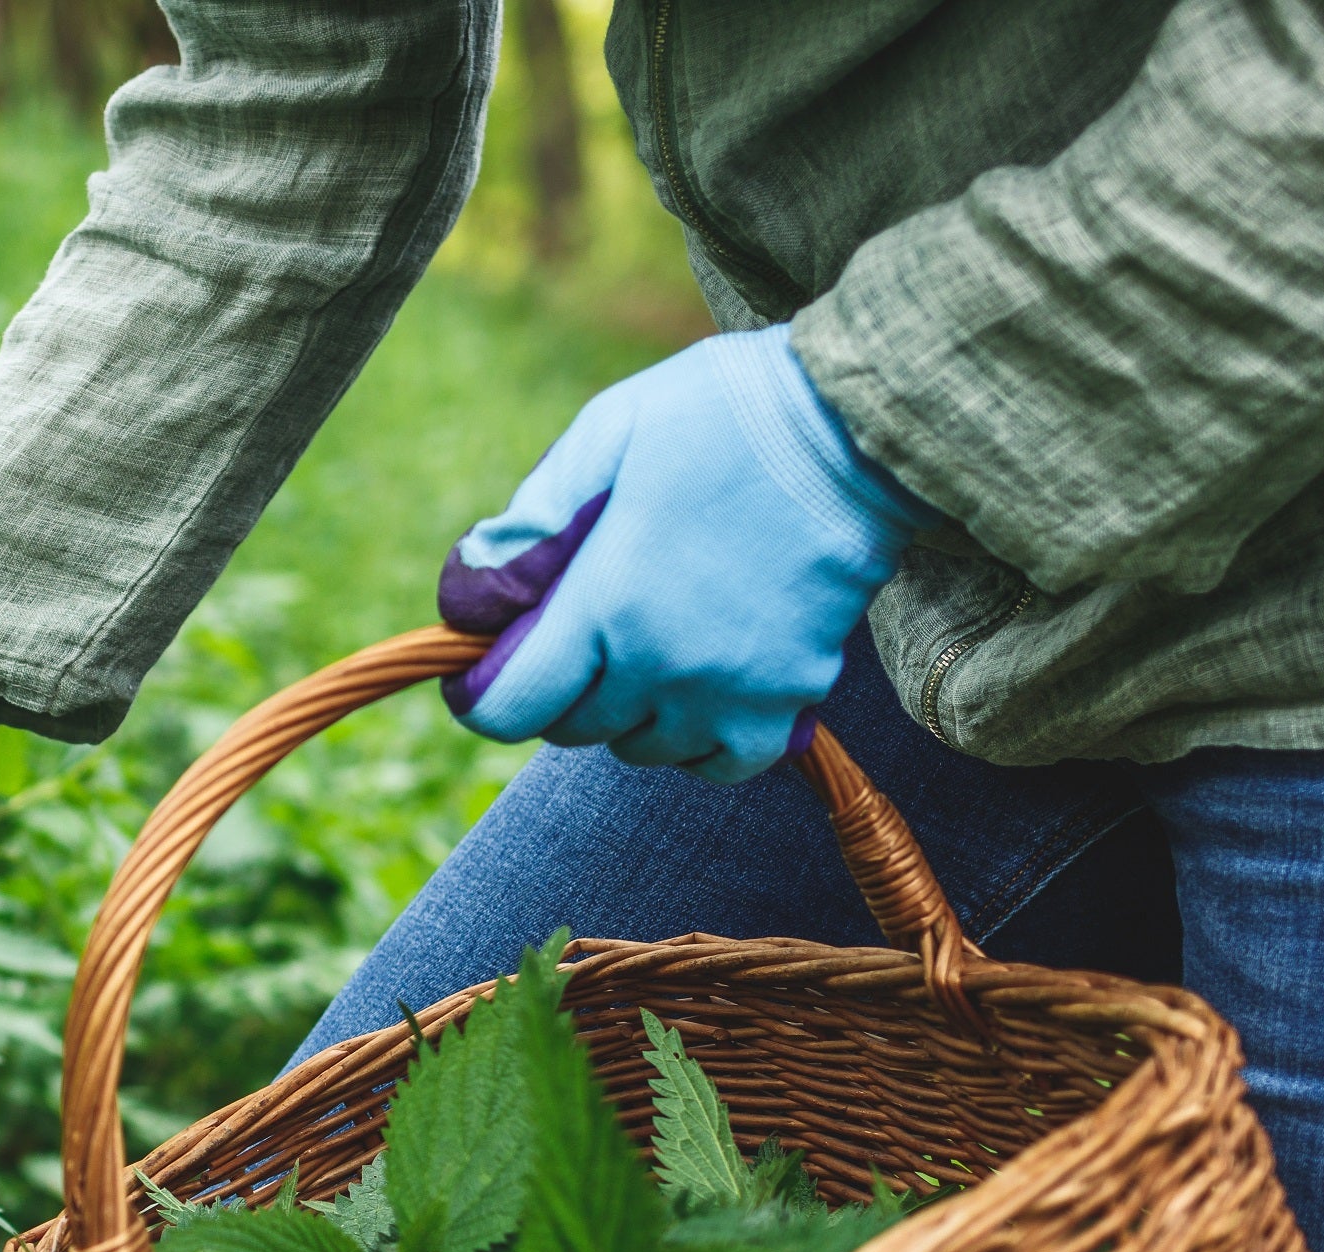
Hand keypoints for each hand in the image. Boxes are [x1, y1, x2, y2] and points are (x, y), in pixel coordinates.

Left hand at [437, 324, 932, 783]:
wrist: (858, 428)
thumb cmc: (720, 416)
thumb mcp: (606, 435)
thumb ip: (530, 524)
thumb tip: (465, 603)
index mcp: (607, 602)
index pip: (510, 708)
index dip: (481, 694)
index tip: (481, 669)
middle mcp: (666, 664)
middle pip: (572, 727)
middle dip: (559, 683)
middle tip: (583, 621)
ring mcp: (733, 689)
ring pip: (641, 747)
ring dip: (627, 710)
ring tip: (649, 637)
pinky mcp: (790, 698)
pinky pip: (720, 762)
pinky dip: (698, 738)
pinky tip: (701, 681)